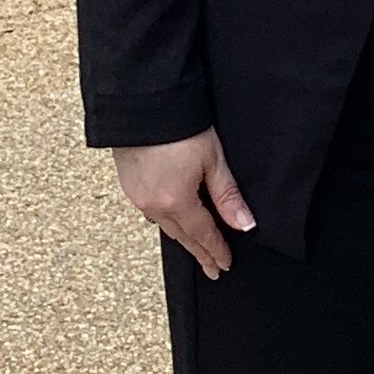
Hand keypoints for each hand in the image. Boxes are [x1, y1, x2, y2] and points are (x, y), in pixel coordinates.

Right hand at [114, 129, 255, 279]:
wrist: (142, 104)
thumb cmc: (178, 126)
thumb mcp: (212, 159)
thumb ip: (227, 195)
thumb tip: (245, 224)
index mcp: (175, 202)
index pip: (202, 235)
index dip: (216, 250)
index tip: (224, 265)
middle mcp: (153, 205)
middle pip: (183, 235)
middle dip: (200, 253)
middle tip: (213, 269)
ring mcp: (137, 196)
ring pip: (165, 226)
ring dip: (183, 238)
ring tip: (196, 249)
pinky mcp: (129, 185)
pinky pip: (151, 212)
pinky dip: (167, 221)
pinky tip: (173, 222)